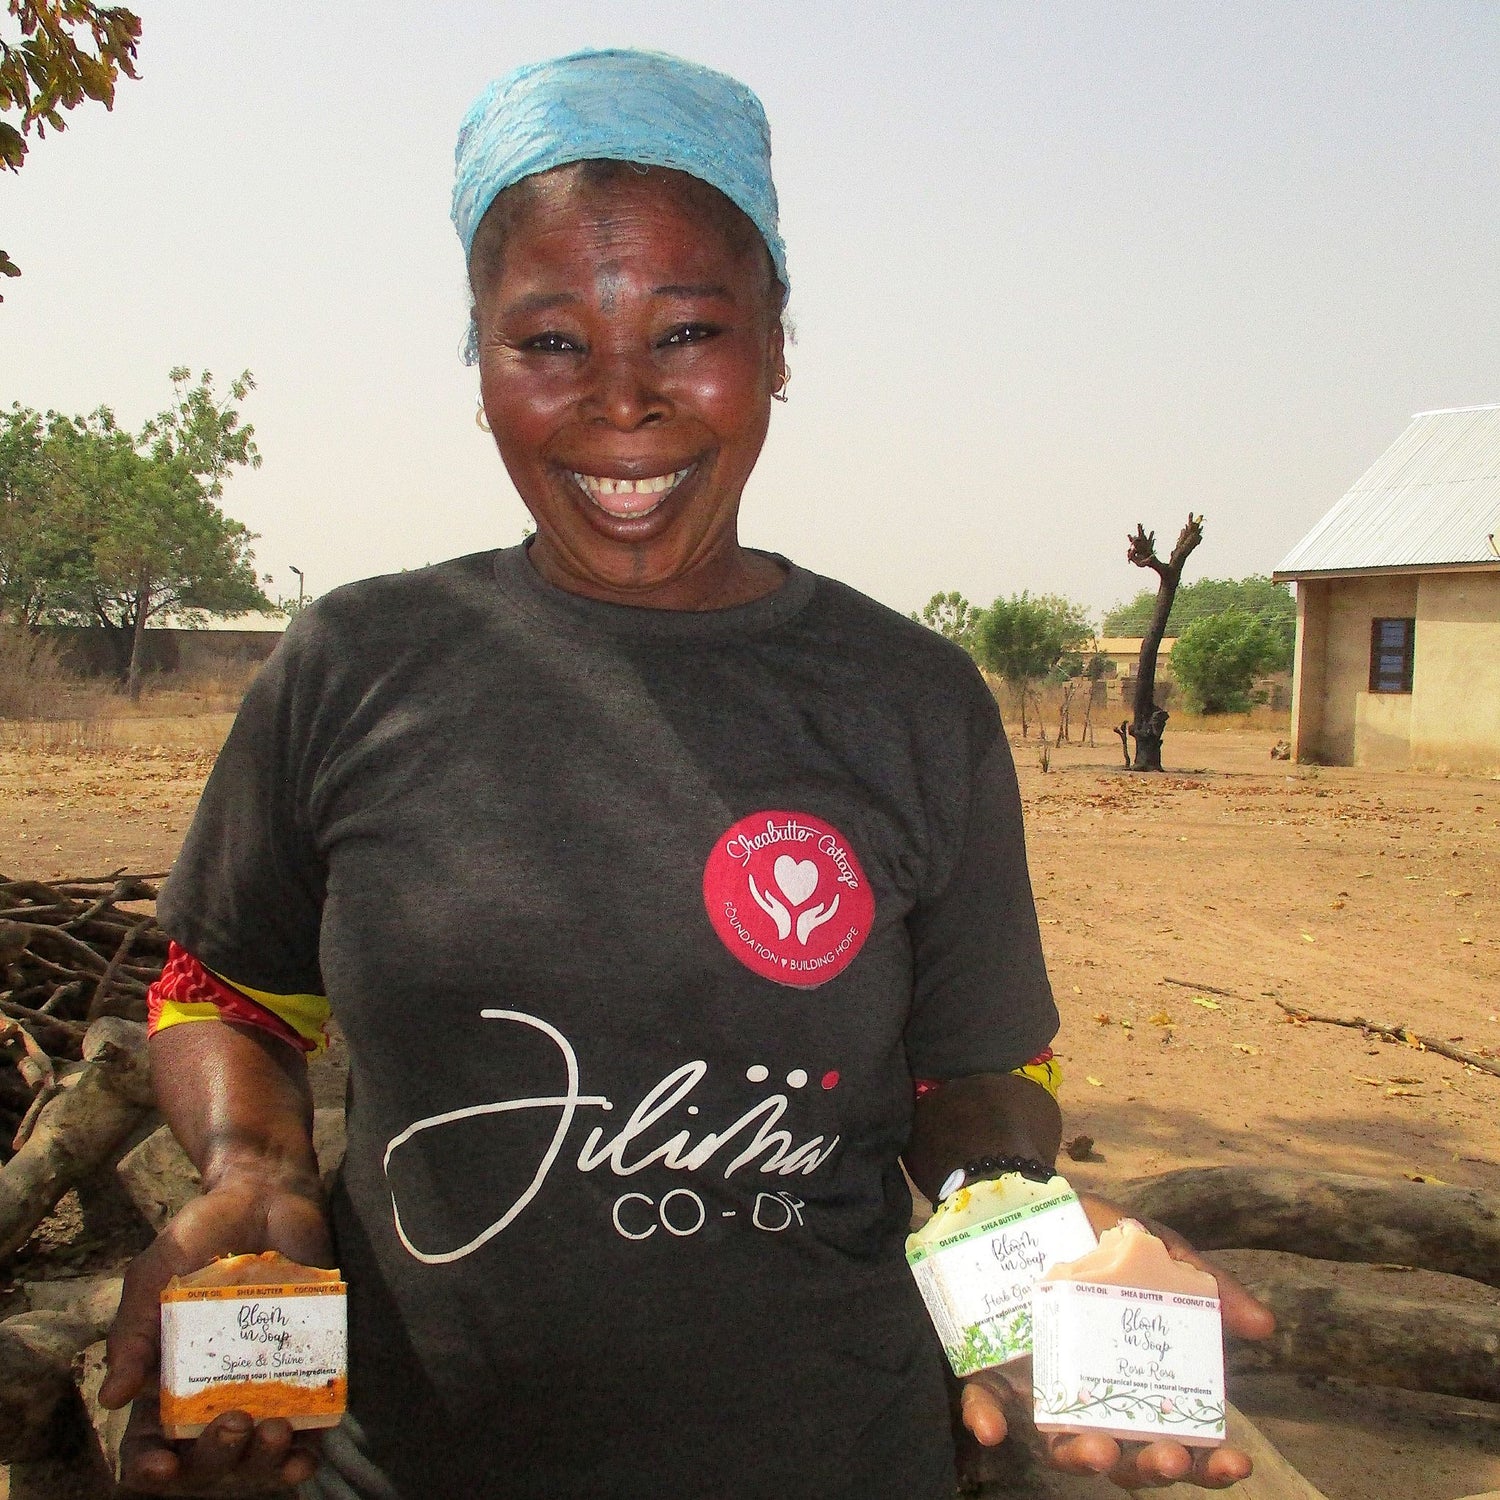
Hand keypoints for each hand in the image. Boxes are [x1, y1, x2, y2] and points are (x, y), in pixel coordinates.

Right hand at [100, 1174, 333, 1493]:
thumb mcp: (153, 1277)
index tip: (162, 1466)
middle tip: (232, 1423)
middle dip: (218, 1457)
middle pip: (209, 1456)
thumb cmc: (199, 1237)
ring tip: (274, 1432)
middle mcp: (214, 1389)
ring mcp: (263, 1378)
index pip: (150, 1444)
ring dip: (265, 1461)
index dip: (151, 1467)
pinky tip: (309, 1448)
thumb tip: (113, 1398)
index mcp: (168, 1379)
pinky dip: (309, 1444)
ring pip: (259, 1451)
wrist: (265, 1192)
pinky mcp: (308, 1359)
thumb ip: (133, 1332)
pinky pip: (310, 1419)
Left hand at [958, 1192, 1275, 1490]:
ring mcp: (1039, 1386)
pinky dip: (986, 1419)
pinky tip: (994, 1429)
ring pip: (1060, 1446)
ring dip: (1081, 1458)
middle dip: (1149, 1467)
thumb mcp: (1159, 1249)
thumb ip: (1207, 1286)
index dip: (1207, 1462)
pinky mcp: (991, 1365)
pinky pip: (985, 1402)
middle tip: (1167, 1456)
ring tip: (1101, 1449)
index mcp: (1135, 1379)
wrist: (1028, 1195)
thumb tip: (1265, 1325)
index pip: (1176, 1437)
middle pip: (1125, 1456)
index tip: (1235, 1461)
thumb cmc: (1099, 1234)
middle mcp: (1090, 1394)